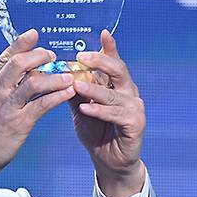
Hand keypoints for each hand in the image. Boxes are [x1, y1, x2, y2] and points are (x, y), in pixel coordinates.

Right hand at [0, 29, 75, 187]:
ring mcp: (7, 107)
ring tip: (67, 76)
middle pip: (19, 63)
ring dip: (54, 76)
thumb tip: (17, 64)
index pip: (6, 56)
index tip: (35, 35)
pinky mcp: (19, 123)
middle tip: (53, 57)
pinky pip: (42, 104)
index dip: (22, 43)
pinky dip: (58, 95)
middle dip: (40, 56)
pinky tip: (68, 92)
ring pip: (34, 82)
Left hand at [68, 29, 145, 195]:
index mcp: (117, 86)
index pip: (113, 62)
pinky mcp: (135, 124)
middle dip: (101, 62)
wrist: (110, 163)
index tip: (102, 33)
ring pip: (113, 94)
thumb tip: (60, 74)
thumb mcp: (82, 110)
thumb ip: (75, 93)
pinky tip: (85, 109)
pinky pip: (115, 114)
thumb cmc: (98, 134)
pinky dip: (99, 111)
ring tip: (76, 86)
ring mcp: (134, 108)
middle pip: (118, 70)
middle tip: (83, 57)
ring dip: (93, 90)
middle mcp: (128, 92)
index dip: (109, 48)